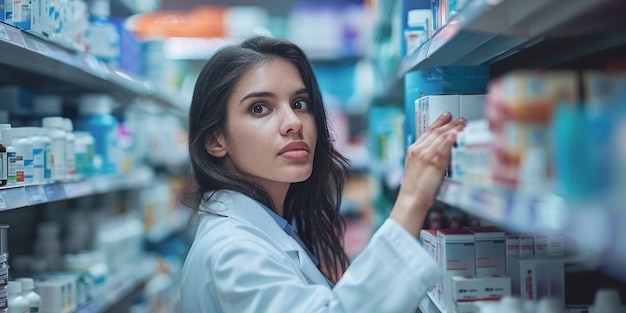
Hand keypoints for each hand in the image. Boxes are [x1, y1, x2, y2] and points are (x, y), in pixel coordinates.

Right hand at [389, 112, 465, 237]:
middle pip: (436, 131)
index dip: (438, 122)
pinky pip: (443, 147)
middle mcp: (418, 150)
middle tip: (460, 119)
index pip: (428, 131)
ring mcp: (426, 155)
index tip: (446, 116)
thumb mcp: (418, 169)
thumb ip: (427, 158)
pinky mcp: (434, 162)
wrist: (411, 199)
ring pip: (441, 137)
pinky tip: (456, 134)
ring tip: (463, 124)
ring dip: (453, 128)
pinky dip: (450, 139)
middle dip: (449, 123)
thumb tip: (441, 152)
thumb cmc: (415, 188)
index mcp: (413, 150)